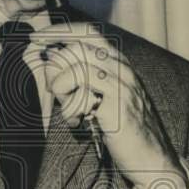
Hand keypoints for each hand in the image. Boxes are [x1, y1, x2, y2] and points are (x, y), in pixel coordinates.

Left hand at [27, 23, 188, 188]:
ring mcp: (121, 87)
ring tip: (70, 110)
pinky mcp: (116, 108)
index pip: (86, 32)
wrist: (151, 157)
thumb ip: (85, 75)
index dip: (59, 31)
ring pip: (75, 71)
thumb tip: (52, 59)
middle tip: (55, 91)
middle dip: (54, 67)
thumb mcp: (107, 93)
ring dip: (61, 91)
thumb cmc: (124, 127)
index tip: (37, 37)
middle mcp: (122, 68)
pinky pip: (80, 98)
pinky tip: (78, 122)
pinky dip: (70, 111)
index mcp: (119, 61)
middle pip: (76, 49)